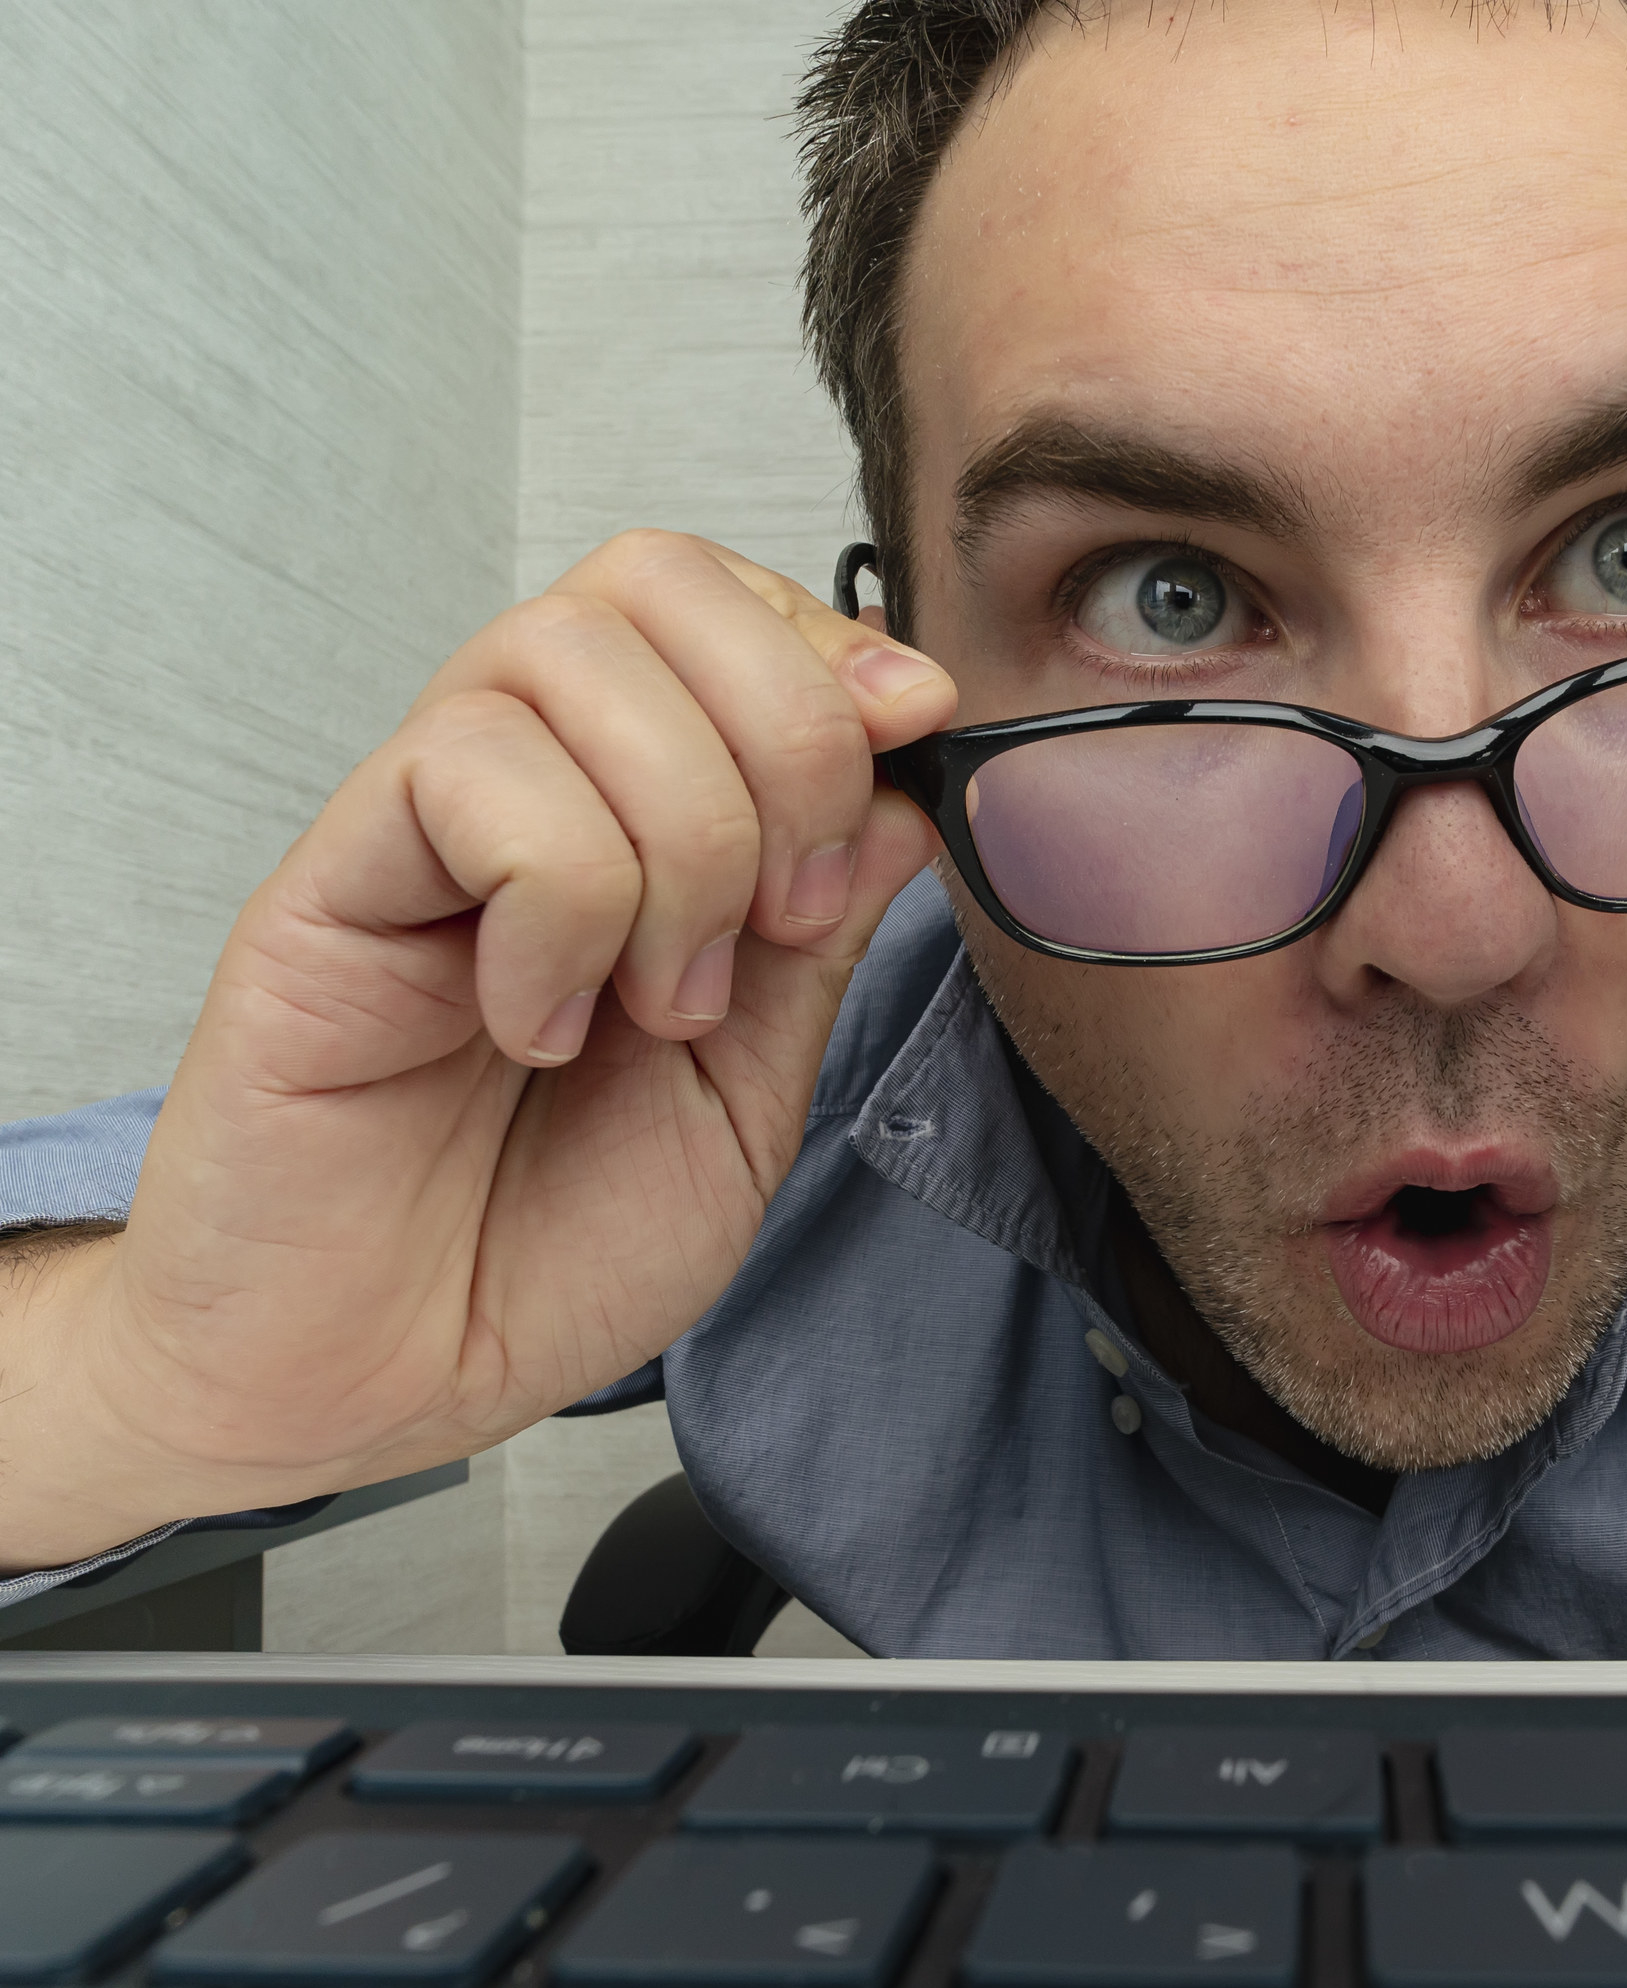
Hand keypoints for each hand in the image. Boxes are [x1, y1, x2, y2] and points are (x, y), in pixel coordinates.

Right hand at [3, 533, 954, 1565]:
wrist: (381, 1382)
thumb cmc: (547, 1248)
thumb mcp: (754, 1087)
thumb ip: (823, 930)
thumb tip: (908, 772)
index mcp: (638, 814)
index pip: (725, 604)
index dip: (831, 652)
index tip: (904, 756)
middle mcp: (527, 787)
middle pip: (652, 578)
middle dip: (783, 732)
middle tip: (780, 920)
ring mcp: (418, 825)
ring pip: (567, 658)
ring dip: (680, 837)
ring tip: (657, 1002)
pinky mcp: (329, 882)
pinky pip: (468, 775)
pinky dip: (560, 904)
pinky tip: (539, 1024)